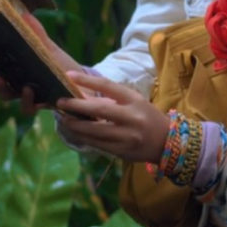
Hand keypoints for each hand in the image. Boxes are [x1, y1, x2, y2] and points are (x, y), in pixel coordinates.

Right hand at [0, 10, 82, 113]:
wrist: (85, 82)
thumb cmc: (62, 65)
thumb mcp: (50, 49)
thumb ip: (38, 35)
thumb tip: (25, 14)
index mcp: (22, 77)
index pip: (3, 79)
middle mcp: (28, 91)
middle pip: (6, 95)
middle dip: (2, 90)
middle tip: (1, 80)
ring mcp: (42, 101)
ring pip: (26, 107)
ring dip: (24, 100)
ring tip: (28, 89)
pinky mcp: (57, 107)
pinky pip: (50, 112)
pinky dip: (49, 106)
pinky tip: (52, 98)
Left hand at [54, 70, 168, 162]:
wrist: (166, 142)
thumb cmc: (146, 117)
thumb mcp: (133, 102)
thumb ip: (110, 99)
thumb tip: (81, 97)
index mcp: (134, 100)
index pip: (108, 86)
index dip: (87, 80)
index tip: (68, 75)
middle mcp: (131, 117)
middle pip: (99, 110)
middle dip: (76, 106)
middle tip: (60, 102)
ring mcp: (127, 136)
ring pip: (94, 131)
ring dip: (75, 125)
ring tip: (63, 119)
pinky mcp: (122, 152)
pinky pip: (98, 144)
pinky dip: (84, 137)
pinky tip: (75, 132)